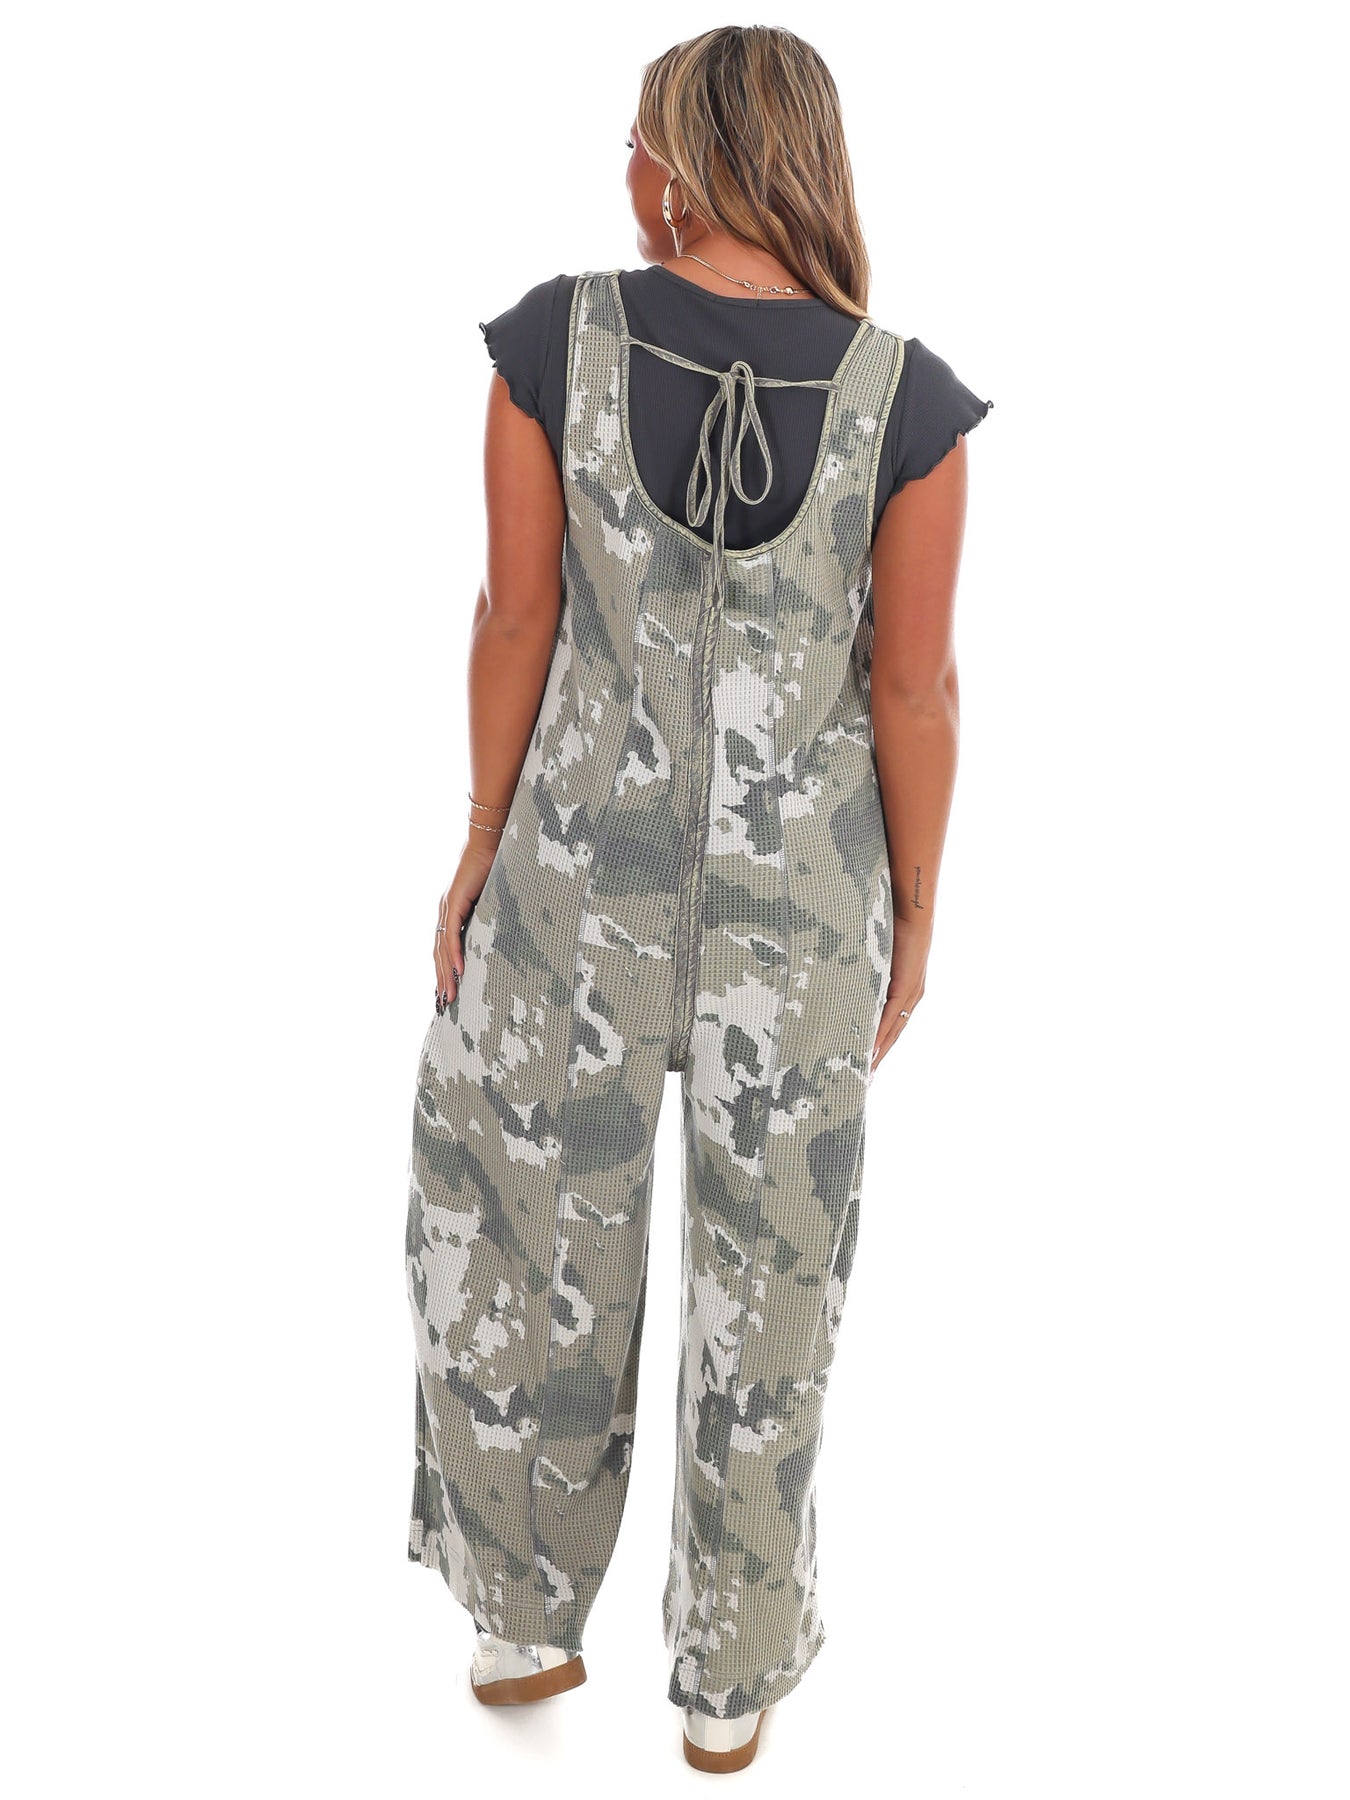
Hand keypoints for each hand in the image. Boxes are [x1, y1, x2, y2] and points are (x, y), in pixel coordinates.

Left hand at [434, 836, 499, 1009]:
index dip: (445, 969)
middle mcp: (445, 912)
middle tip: (445, 1003)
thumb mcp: (493, 899)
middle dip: (441, 979)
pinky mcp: (453, 902)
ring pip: (441, 948)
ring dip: (445, 973)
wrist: (489, 842)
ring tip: (449, 995)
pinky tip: (457, 971)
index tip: (449, 989)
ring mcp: (447, 907)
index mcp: (453, 912)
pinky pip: (451, 934)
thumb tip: (505, 933)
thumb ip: (492, 916)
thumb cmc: (495, 866)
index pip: (445, 947)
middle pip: (439, 953)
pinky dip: (453, 954)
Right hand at [871, 916, 930, 1075]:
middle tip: (863, 1082)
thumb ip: (865, 972)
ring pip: (892, 1032)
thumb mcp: (874, 957)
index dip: (876, 1048)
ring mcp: (910, 994)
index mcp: (902, 991)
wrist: (911, 910)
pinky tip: (870, 1051)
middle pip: (891, 1036)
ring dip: (878, 1054)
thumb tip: (843, 978)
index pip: (888, 1027)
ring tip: (865, 1074)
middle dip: (877, 1060)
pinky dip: (880, 1035)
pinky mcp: (907, 987)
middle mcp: (909, 998)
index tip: (864, 1067)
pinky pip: (890, 1016)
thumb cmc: (891, 926)